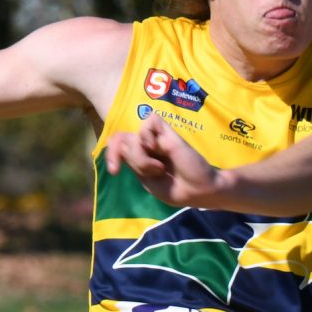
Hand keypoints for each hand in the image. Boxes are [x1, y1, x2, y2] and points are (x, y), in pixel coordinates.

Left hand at [102, 116, 228, 206]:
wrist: (200, 189)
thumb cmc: (177, 189)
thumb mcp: (148, 181)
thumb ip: (135, 162)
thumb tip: (126, 144)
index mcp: (140, 157)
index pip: (117, 144)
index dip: (111, 154)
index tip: (114, 172)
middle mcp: (147, 145)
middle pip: (122, 140)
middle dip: (127, 159)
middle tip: (144, 172)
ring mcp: (157, 138)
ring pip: (133, 136)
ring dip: (141, 158)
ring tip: (159, 169)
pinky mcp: (168, 132)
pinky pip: (148, 122)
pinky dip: (147, 137)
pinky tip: (157, 150)